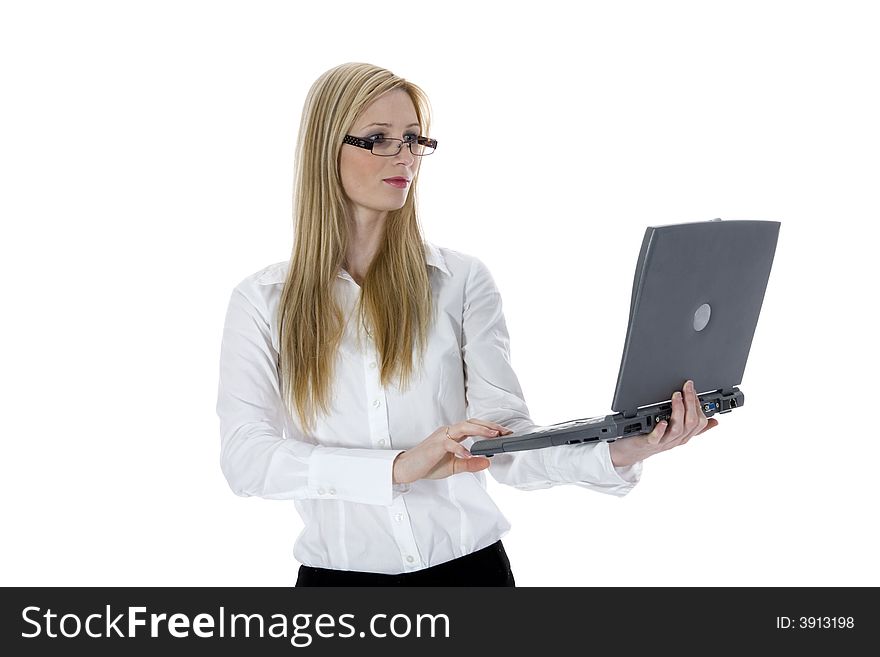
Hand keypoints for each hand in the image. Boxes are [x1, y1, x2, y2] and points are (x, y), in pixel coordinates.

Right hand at [392, 419, 513, 483]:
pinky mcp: (436, 445)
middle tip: (504, 431)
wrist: (407, 468)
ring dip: (480, 430)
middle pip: (472, 422)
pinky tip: (469, 455)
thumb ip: (470, 464)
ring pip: (463, 427)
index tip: (504, 433)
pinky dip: (461, 449)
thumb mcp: (454, 466)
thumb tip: (488, 463)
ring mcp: (442, 436)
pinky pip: (450, 444)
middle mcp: (448, 432)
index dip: (489, 427)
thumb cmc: (428, 464)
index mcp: (453, 434)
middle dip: (489, 426)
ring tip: (493, 435)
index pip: (474, 426)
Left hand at [609, 379, 718, 467]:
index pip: (700, 421)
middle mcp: (676, 439)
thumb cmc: (655, 438)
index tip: (694, 389)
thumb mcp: (677, 432)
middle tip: (687, 387)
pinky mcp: (648, 443)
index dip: (699, 404)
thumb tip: (715, 421)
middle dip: (691, 403)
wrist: (631, 451)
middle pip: (691, 423)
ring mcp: (663, 441)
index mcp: (685, 435)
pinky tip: (662, 421)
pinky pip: (657, 438)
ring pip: (678, 429)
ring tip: (676, 396)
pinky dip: (660, 430)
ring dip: (678, 410)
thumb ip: (694, 426)